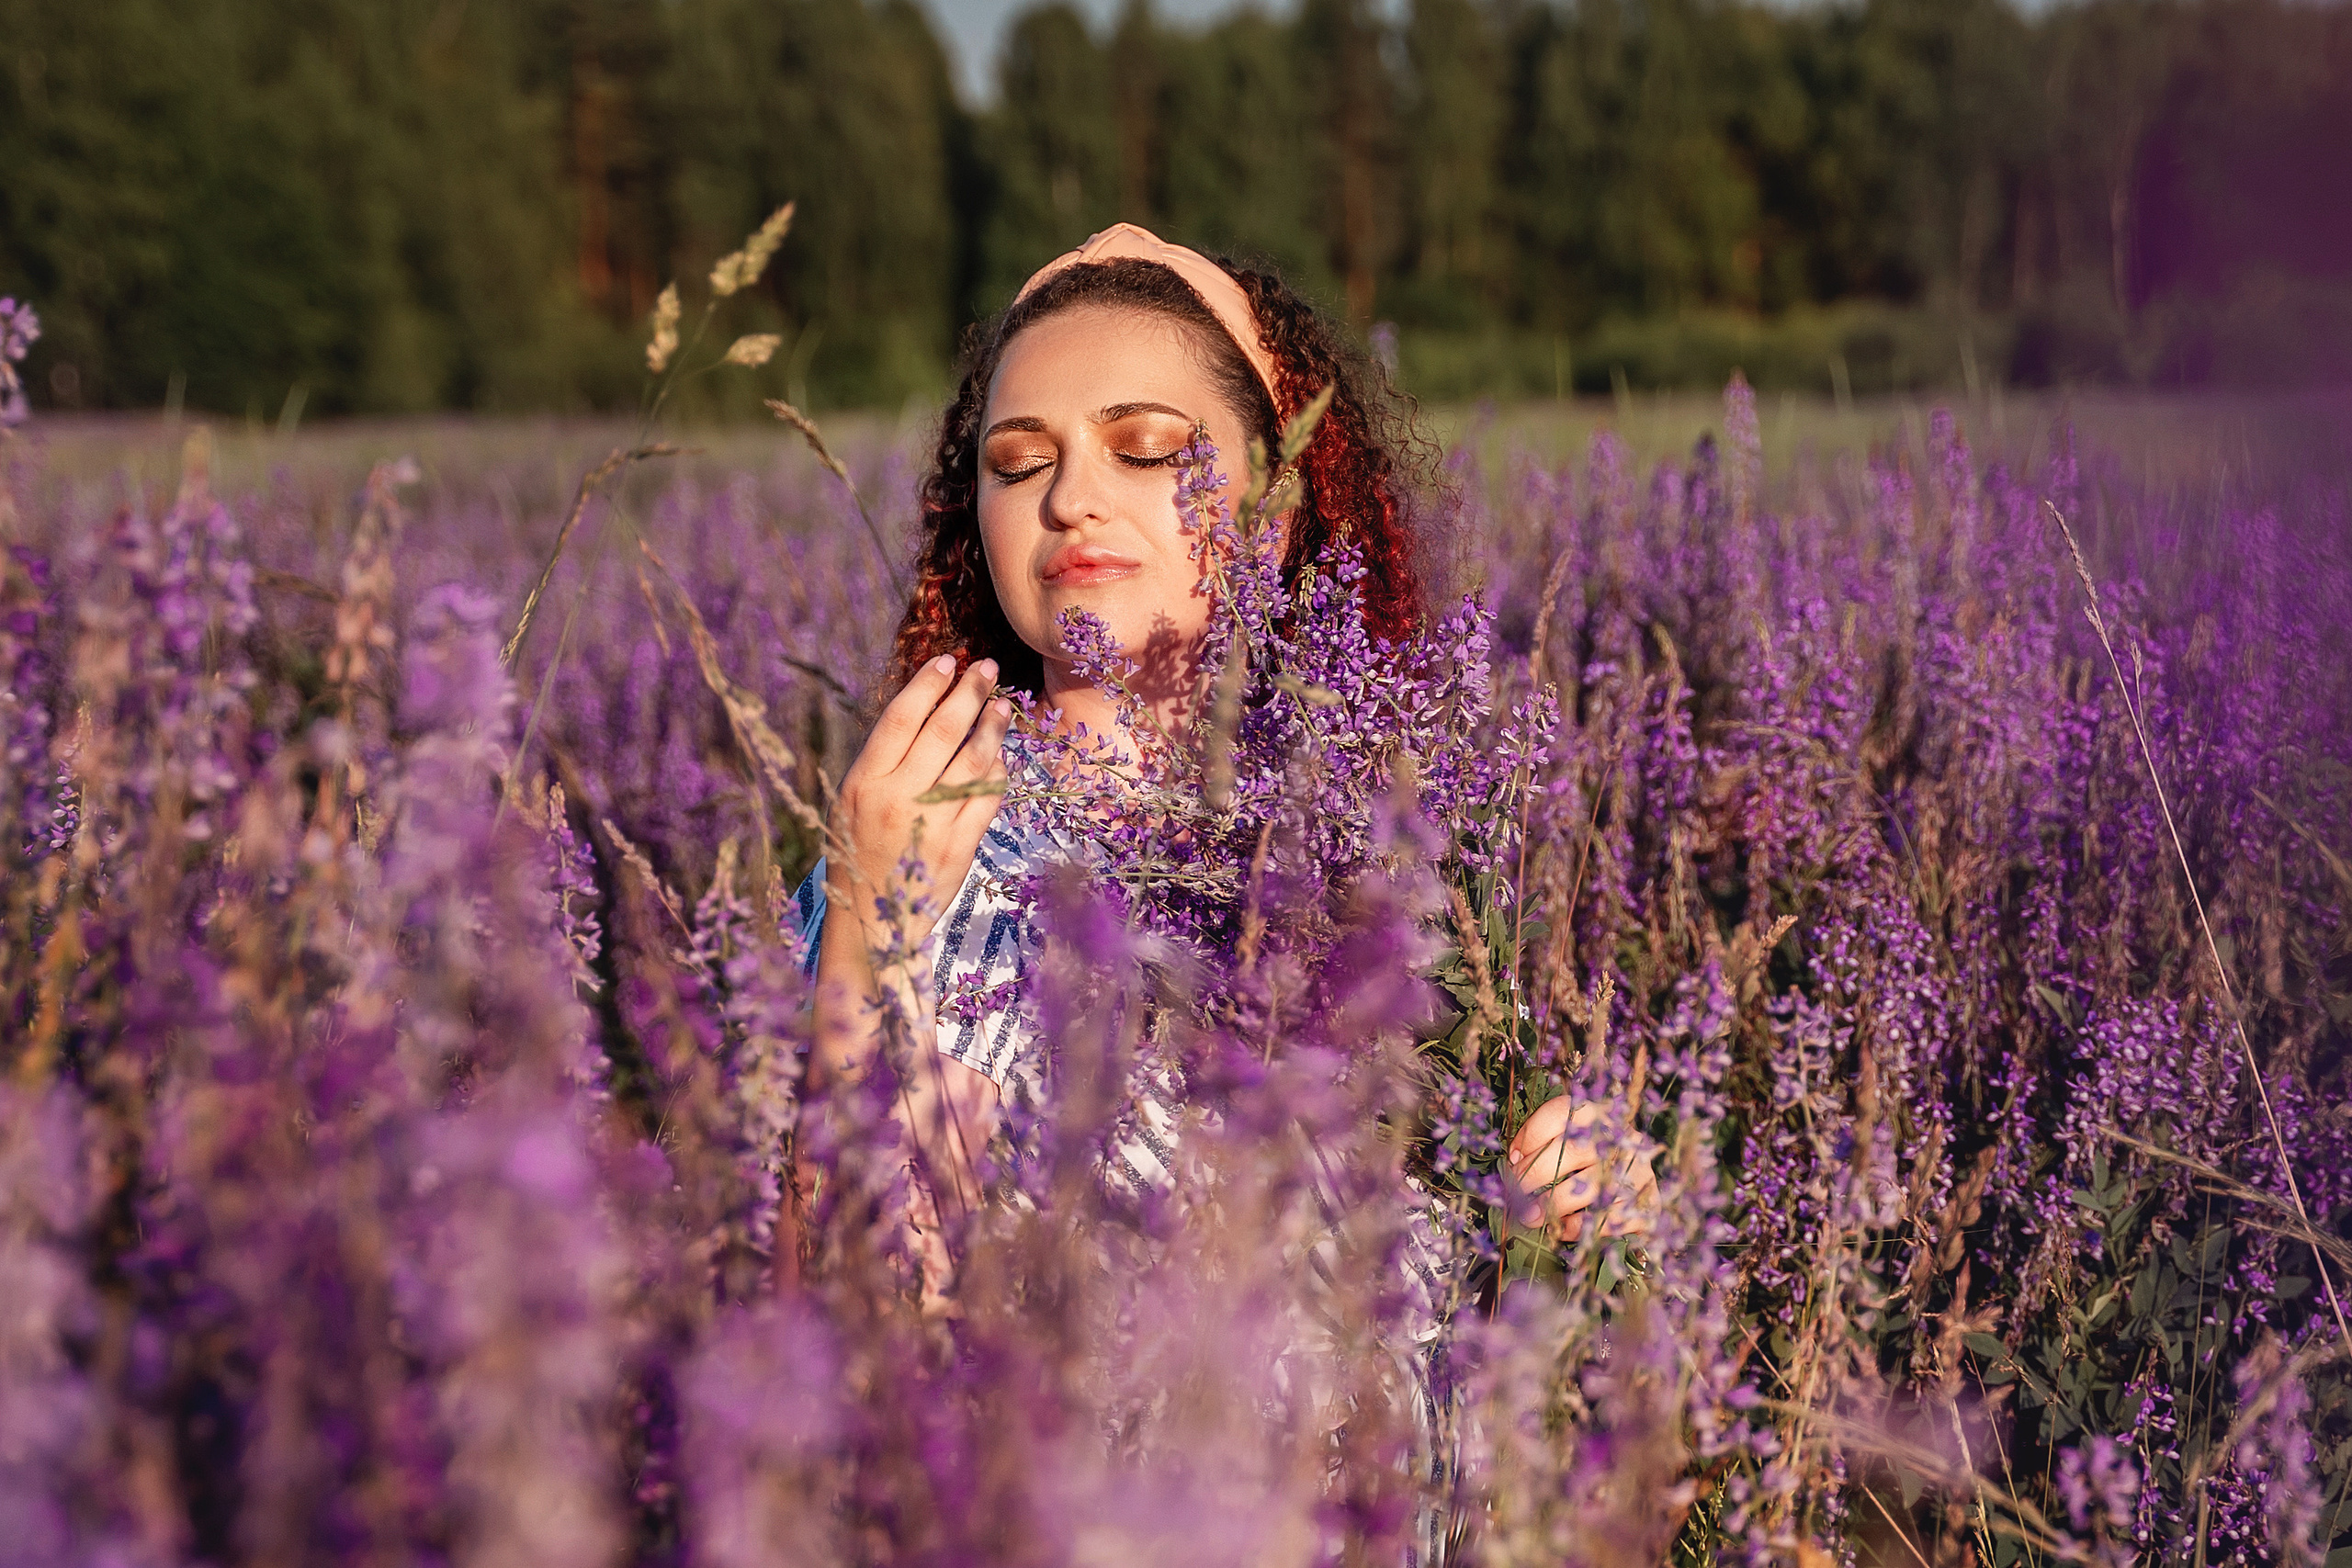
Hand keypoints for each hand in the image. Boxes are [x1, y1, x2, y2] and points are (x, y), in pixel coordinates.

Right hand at [828, 654, 1012, 953]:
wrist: (872, 920)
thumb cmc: (859, 851)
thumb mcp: (853, 802)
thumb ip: (884, 762)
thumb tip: (923, 708)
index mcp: (864, 782)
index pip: (899, 718)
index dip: (926, 685)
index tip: (947, 661)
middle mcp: (897, 798)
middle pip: (941, 731)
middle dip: (968, 692)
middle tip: (987, 669)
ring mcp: (931, 823)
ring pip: (972, 760)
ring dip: (991, 727)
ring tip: (1004, 706)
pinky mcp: (959, 847)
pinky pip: (986, 798)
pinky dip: (997, 772)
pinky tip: (1002, 757)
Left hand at [1505, 1095, 1658, 1242]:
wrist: (1640, 1187)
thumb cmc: (1593, 1160)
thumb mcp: (1572, 1138)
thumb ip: (1544, 1141)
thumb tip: (1514, 1159)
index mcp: (1597, 1113)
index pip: (1559, 1113)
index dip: (1529, 1136)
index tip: (1511, 1159)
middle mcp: (1619, 1137)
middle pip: (1571, 1151)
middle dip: (1534, 1174)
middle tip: (1514, 1191)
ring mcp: (1636, 1171)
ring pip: (1587, 1188)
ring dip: (1551, 1205)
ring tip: (1529, 1216)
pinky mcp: (1647, 1204)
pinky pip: (1606, 1219)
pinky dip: (1579, 1226)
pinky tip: (1562, 1228)